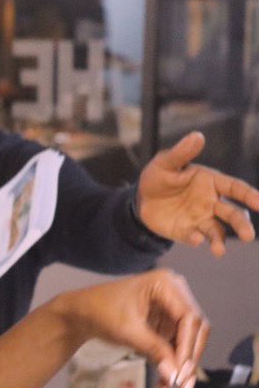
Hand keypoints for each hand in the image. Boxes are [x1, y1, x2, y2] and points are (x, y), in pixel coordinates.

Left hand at [53, 269, 209, 387]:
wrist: (82, 312)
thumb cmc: (100, 312)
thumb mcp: (127, 331)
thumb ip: (154, 351)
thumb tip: (176, 376)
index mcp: (165, 284)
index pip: (189, 317)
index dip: (188, 346)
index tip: (182, 371)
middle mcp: (174, 293)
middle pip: (195, 330)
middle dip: (188, 359)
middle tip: (182, 386)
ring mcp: (172, 308)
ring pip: (189, 341)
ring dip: (181, 366)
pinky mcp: (167, 323)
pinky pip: (177, 346)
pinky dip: (172, 364)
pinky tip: (164, 383)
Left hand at [137, 131, 258, 255]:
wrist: (139, 199)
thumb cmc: (158, 177)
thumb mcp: (165, 163)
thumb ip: (182, 153)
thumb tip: (197, 136)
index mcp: (211, 182)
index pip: (236, 188)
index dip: (250, 195)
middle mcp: (211, 202)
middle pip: (233, 214)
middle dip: (242, 224)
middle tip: (249, 236)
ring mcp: (200, 219)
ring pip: (218, 231)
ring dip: (220, 241)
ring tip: (219, 251)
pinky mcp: (187, 232)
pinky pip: (194, 237)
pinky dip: (196, 240)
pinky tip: (196, 240)